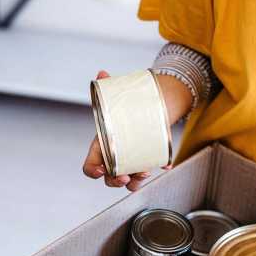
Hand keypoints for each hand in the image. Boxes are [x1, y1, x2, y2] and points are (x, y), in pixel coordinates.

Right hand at [82, 70, 170, 191]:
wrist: (147, 106)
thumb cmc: (126, 106)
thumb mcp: (116, 98)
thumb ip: (108, 87)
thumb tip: (102, 73)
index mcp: (102, 146)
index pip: (90, 166)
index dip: (93, 171)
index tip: (101, 171)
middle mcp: (114, 158)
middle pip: (109, 178)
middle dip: (116, 181)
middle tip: (126, 176)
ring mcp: (130, 162)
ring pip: (129, 181)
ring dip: (135, 182)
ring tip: (145, 171)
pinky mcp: (146, 160)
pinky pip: (149, 172)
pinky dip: (157, 168)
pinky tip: (164, 163)